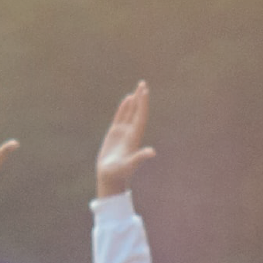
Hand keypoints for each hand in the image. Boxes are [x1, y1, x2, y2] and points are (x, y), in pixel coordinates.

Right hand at [95, 81, 155, 198]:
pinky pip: (120, 117)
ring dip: (134, 102)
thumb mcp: (130, 165)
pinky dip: (124, 108)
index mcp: (135, 137)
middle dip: (140, 98)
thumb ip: (140, 157)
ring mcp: (123, 133)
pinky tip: (126, 100)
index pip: (140, 116)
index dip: (143, 104)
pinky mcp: (114, 134)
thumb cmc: (119, 173)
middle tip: (143, 84)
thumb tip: (152, 152)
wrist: (111, 178)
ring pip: (130, 113)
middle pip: (137, 112)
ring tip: (137, 89)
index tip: (144, 91)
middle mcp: (131, 133)